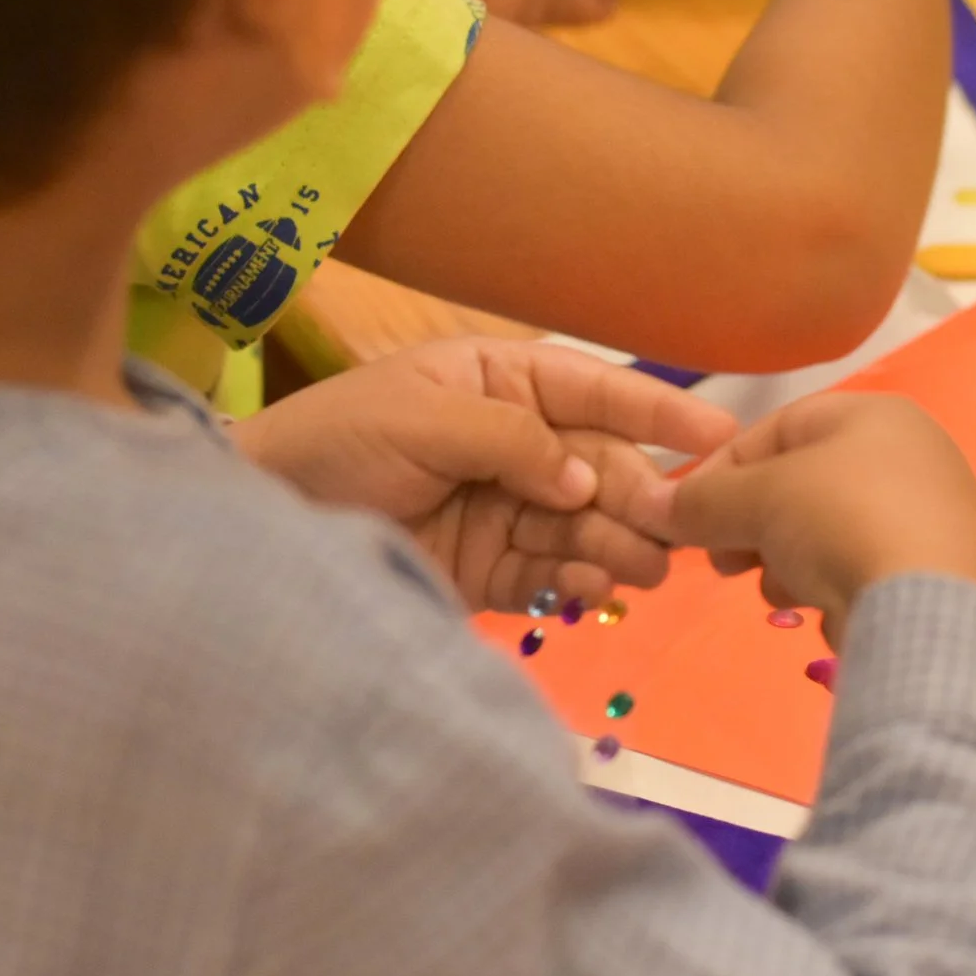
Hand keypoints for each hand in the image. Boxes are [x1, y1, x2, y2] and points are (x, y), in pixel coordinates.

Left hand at [231, 339, 736, 613]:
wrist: (259, 524)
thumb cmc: (329, 445)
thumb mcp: (415, 418)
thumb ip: (506, 440)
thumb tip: (581, 479)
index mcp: (498, 384)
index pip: (594, 391)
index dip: (657, 411)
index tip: (717, 433)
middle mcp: (515, 445)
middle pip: (602, 467)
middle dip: (639, 493)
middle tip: (672, 525)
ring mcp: (506, 511)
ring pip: (588, 526)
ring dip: (619, 545)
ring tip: (641, 568)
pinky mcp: (490, 572)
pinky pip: (553, 576)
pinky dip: (579, 583)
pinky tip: (593, 590)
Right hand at [629, 393, 975, 645]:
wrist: (927, 608)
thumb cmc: (840, 522)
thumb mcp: (756, 499)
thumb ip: (701, 500)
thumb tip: (656, 507)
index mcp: (873, 414)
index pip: (775, 430)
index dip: (720, 471)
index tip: (682, 515)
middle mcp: (910, 454)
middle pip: (800, 485)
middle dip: (753, 525)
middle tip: (725, 562)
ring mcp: (929, 514)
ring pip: (825, 532)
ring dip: (787, 562)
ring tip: (782, 588)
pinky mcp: (935, 571)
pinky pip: (860, 569)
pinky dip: (832, 585)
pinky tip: (825, 609)